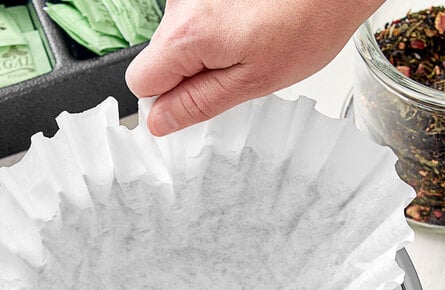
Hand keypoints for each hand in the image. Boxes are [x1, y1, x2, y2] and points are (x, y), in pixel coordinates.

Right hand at [125, 0, 383, 134]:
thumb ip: (198, 104)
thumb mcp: (251, 82)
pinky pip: (194, 17)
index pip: (140, 82)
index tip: (195, 99)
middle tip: (234, 70)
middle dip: (188, 73)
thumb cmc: (305, 25)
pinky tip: (247, 23)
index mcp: (186, 35)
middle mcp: (178, 3)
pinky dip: (215, 26)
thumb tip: (159, 122)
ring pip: (178, 38)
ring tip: (248, 42)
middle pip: (158, 57)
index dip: (166, 100)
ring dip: (205, 49)